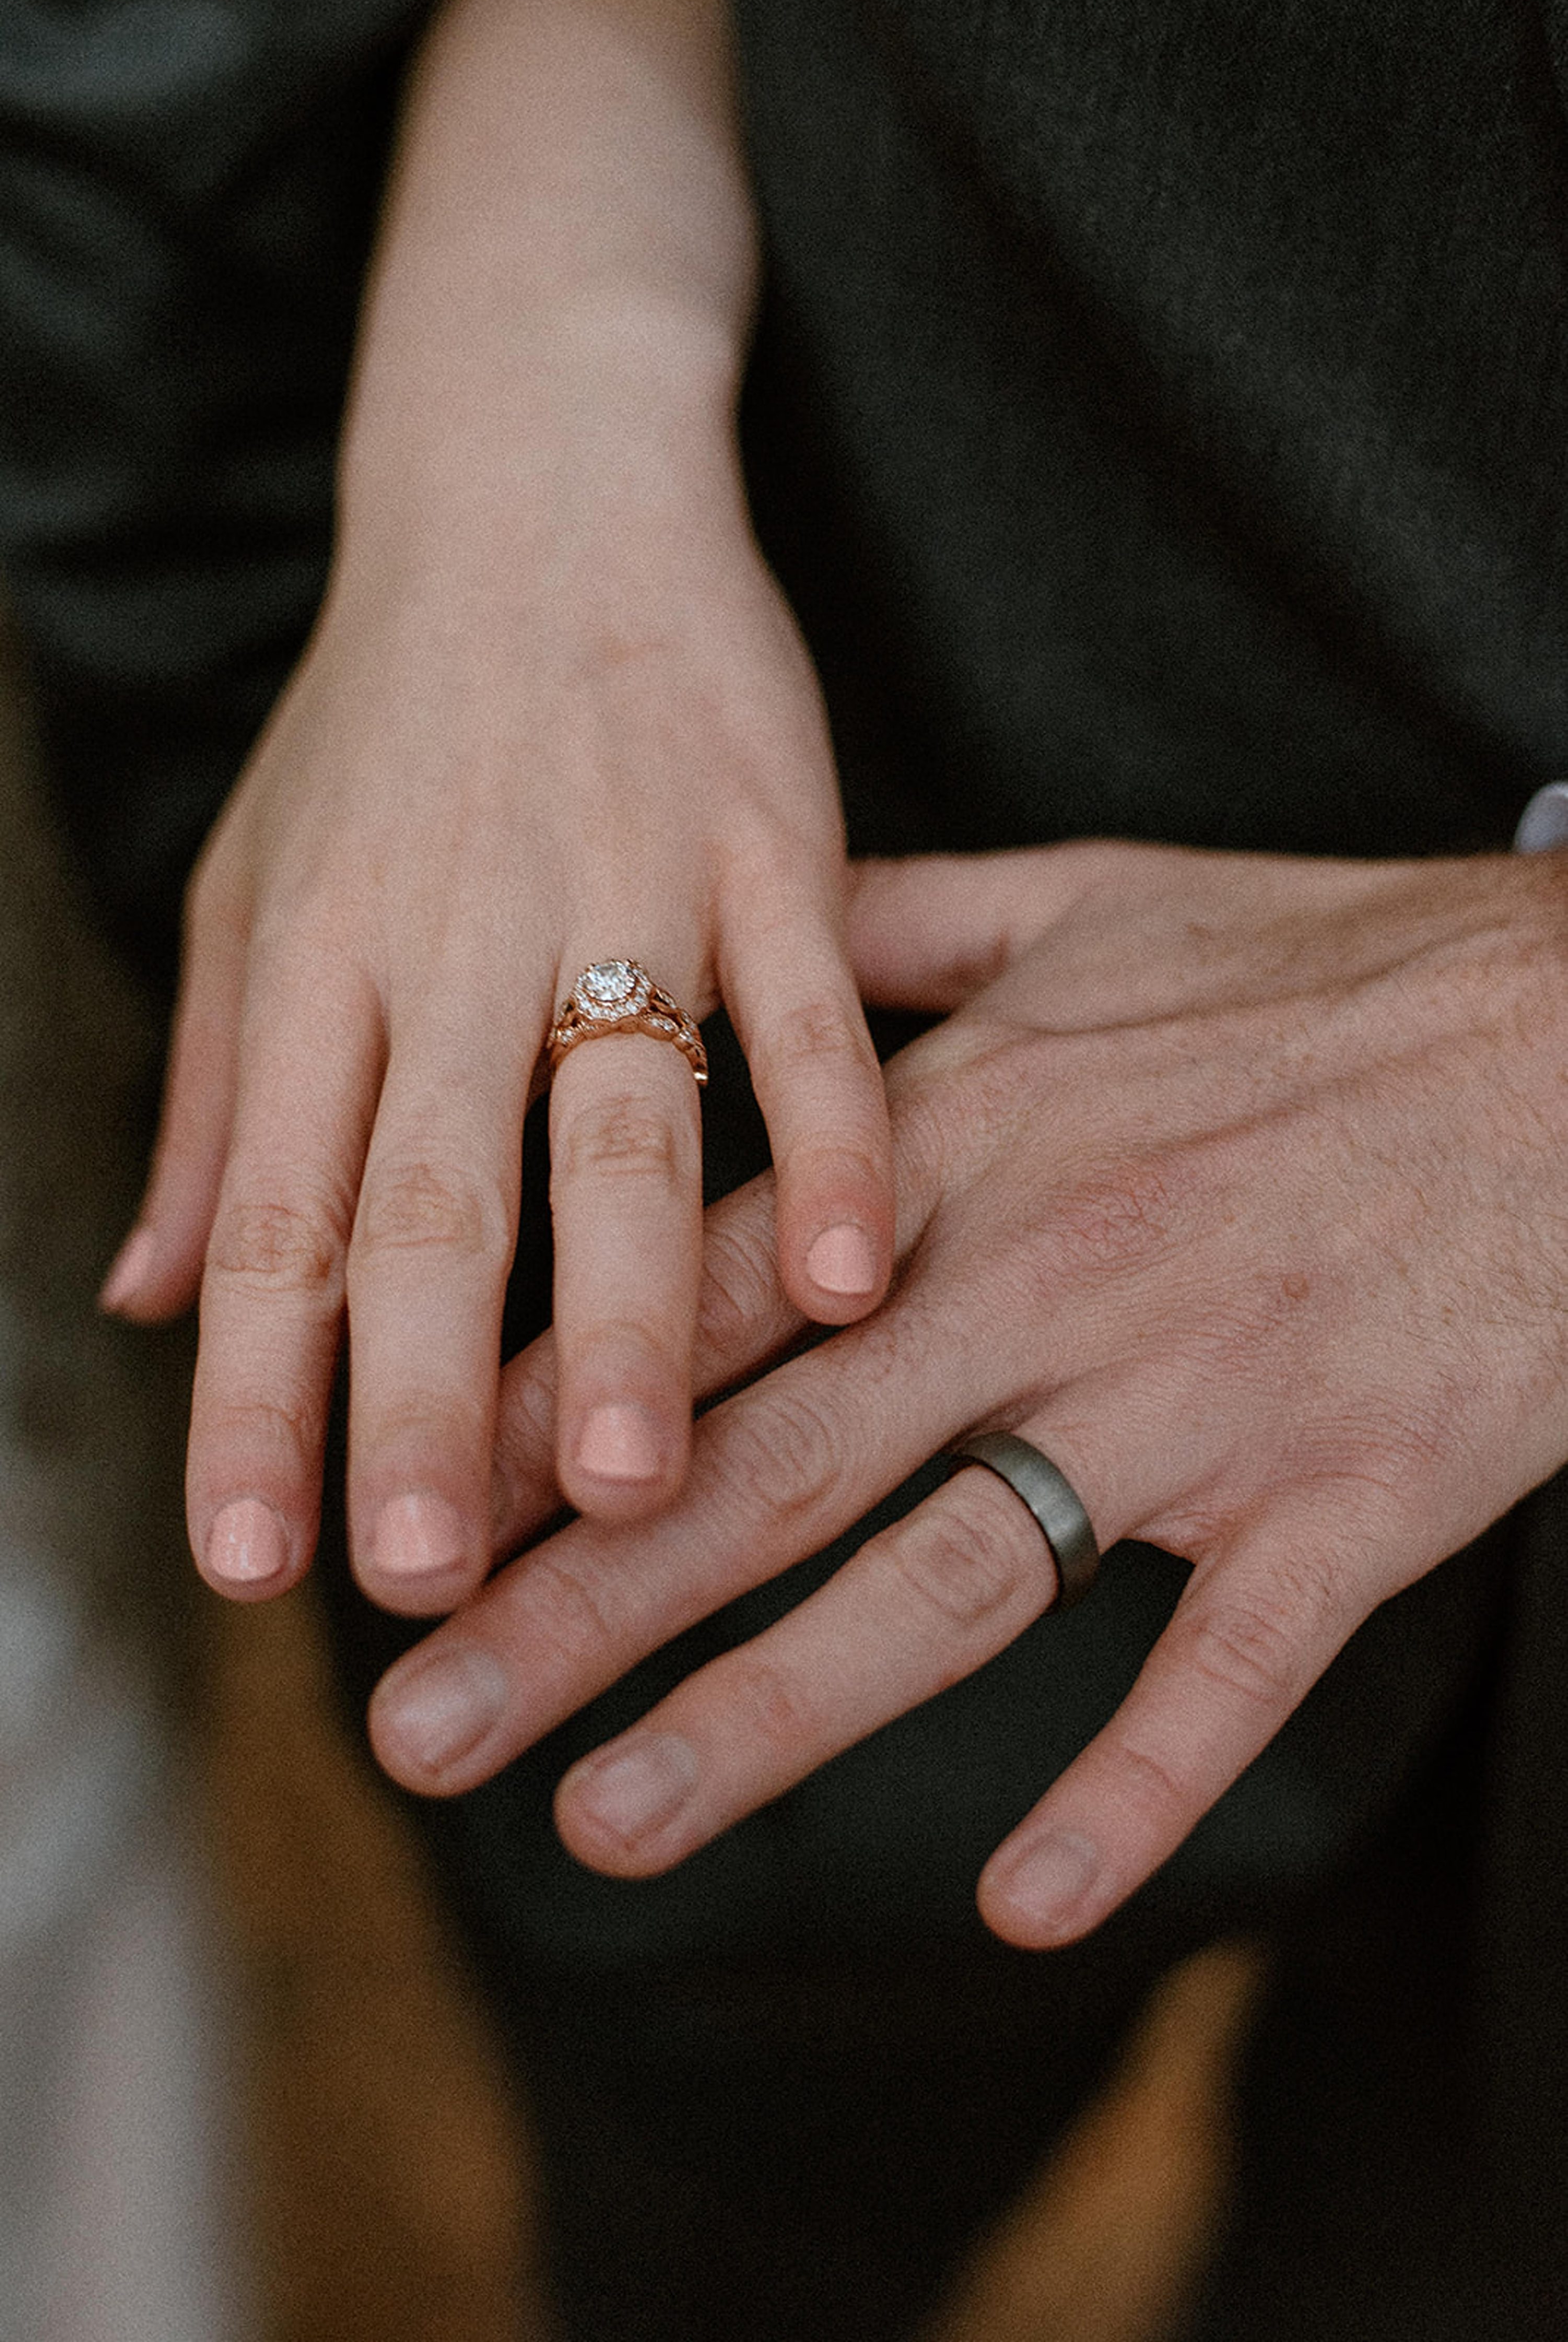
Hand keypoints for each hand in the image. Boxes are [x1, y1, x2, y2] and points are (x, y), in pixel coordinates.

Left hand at [101, 490, 891, 1610]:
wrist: (534, 476)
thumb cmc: (386, 714)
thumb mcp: (250, 886)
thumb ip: (204, 1099)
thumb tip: (132, 1298)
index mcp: (319, 962)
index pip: (270, 1212)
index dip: (255, 1395)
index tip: (252, 1561)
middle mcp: (453, 937)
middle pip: (433, 1196)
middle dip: (428, 1395)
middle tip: (429, 1572)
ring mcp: (622, 884)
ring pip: (618, 1120)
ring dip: (632, 1307)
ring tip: (642, 1480)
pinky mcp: (770, 837)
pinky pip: (807, 1004)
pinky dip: (831, 1135)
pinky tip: (850, 1272)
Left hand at [367, 840, 1567, 1943]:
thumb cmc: (1339, 965)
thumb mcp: (1091, 898)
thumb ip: (894, 919)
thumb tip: (744, 921)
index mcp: (966, 1144)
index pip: (701, 1304)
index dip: (534, 1416)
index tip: (399, 1511)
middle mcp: (1046, 1278)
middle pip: (770, 1468)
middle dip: (575, 1606)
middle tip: (414, 1732)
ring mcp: (1196, 1401)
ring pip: (946, 1582)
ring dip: (765, 1717)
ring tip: (603, 1827)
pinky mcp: (1348, 1500)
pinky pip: (1224, 1672)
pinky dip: (1130, 1789)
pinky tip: (1023, 1905)